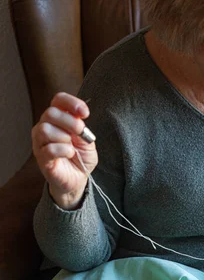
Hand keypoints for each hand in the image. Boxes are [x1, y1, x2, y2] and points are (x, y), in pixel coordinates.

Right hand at [32, 92, 97, 209]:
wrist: (78, 179)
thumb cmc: (81, 157)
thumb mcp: (87, 140)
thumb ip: (82, 129)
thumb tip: (78, 119)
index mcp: (58, 119)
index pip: (58, 100)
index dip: (71, 102)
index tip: (85, 113)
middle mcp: (45, 127)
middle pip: (50, 113)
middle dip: (70, 122)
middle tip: (80, 132)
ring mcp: (40, 143)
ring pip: (45, 129)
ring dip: (64, 137)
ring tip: (72, 146)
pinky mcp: (41, 158)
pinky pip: (48, 149)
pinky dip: (63, 150)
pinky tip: (69, 154)